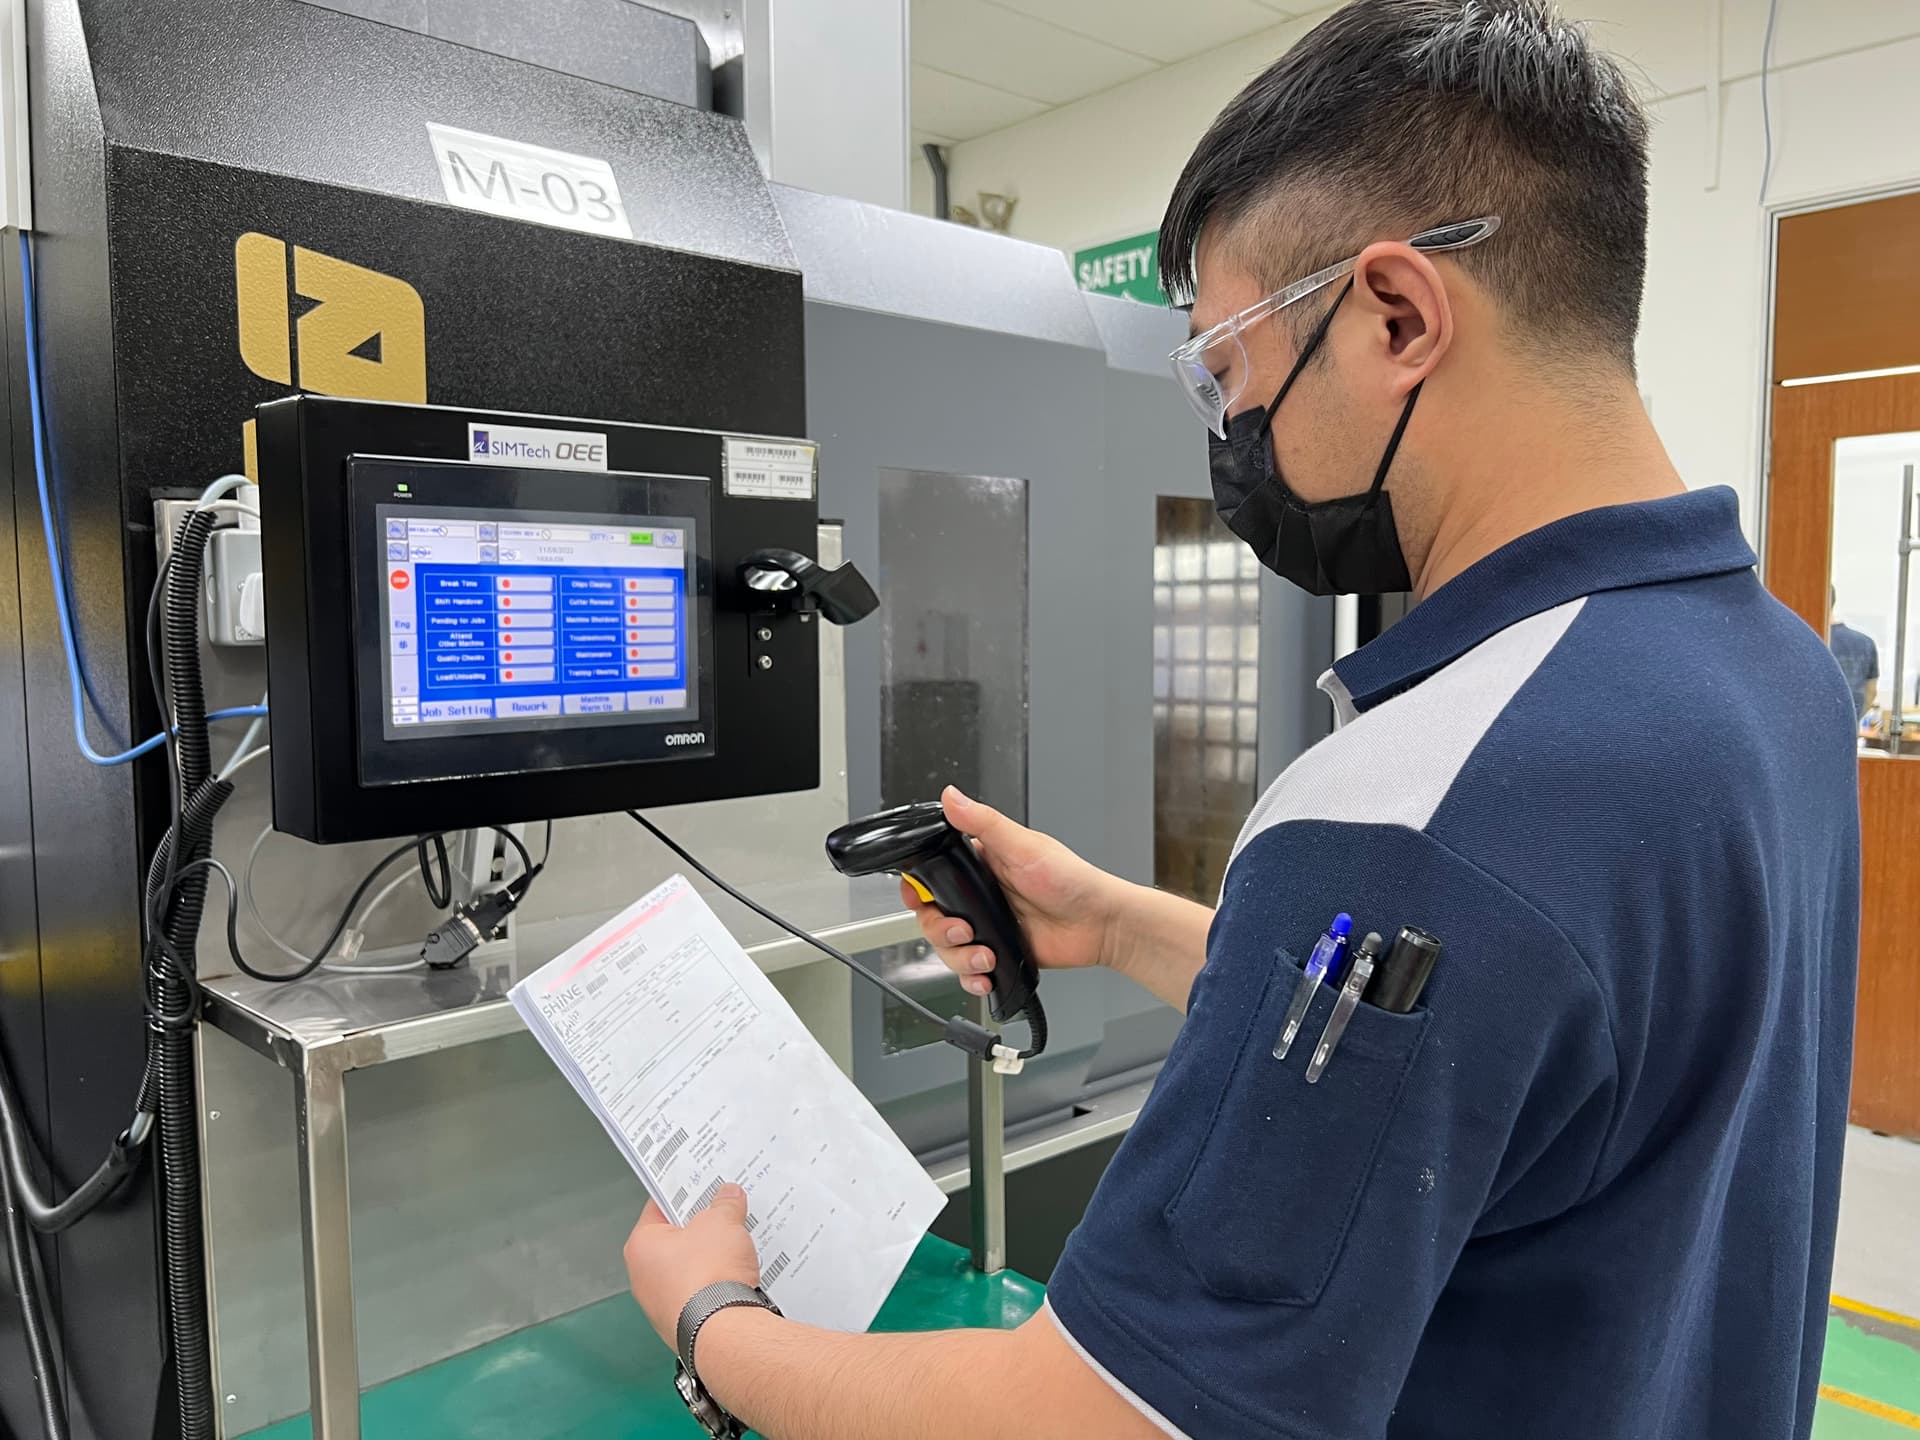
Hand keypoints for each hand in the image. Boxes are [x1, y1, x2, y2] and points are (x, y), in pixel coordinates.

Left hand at [623, 1185, 761, 1352]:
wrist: (723, 1330)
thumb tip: (728, 1197)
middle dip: (701, 1228)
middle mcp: (644, 1277)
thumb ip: (725, 1204)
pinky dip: (716, 1285)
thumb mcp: (722, 1222)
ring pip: (688, 1269)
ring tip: (734, 1247)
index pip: (658, 1207)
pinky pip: (701, 1294)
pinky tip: (736, 1277)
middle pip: (675, 1240)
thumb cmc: (708, 1279)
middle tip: (723, 1215)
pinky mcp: (683, 1323)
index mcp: (641, 1246)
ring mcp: (662, 1304)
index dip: (683, 1194)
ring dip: (710, 1258)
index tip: (699, 1188)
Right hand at [904, 786, 1124, 997]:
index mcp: (981, 865)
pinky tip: (986, 975)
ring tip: (985, 957)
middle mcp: (980, 896)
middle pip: (933, 918)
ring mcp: (989, 926)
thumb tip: (952, 797)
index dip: (919, 891)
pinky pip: (970, 971)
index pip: (933, 877)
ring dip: (960, 958)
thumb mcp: (1024, 847)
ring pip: (948, 948)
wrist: (1101, 925)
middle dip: (941, 931)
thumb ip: (983, 823)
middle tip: (966, 931)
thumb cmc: (1073, 881)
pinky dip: (972, 977)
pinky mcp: (999, 953)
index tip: (922, 900)